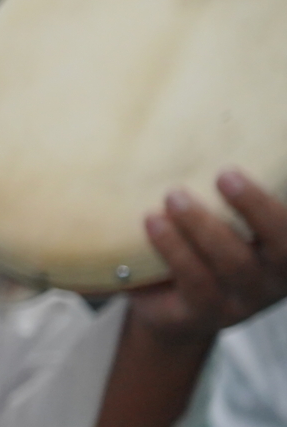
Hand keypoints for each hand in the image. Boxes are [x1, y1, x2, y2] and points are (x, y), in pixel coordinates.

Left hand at [129, 170, 286, 347]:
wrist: (173, 309)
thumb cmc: (205, 247)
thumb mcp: (228, 220)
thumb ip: (233, 191)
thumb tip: (238, 113)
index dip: (283, 205)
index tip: (247, 170)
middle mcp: (277, 275)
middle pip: (282, 245)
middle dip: (255, 207)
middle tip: (224, 174)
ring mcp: (244, 298)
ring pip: (233, 263)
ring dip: (202, 227)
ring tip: (173, 197)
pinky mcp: (206, 312)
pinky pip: (195, 282)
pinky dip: (174, 250)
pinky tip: (152, 223)